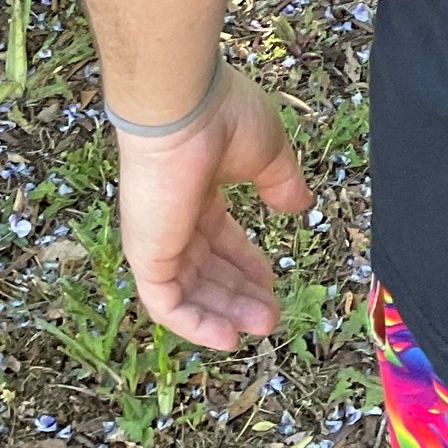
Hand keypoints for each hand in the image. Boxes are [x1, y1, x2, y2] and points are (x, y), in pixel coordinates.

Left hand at [115, 66, 311, 349]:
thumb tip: (300, 206)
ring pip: (190, 291)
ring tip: (262, 326)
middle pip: (206, 269)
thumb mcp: (268, 153)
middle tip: (271, 317)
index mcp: (198, 190)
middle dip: (239, 294)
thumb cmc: (226, 119)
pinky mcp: (147, 255)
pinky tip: (228, 338)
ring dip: (225, 313)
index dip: (245, 262)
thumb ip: (282, 183)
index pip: (218, 238)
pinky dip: (195, 325)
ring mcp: (158, 238)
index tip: (272, 280)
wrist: (185, 108)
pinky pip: (167, 304)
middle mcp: (174, 218)